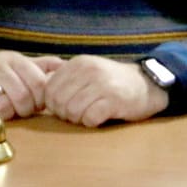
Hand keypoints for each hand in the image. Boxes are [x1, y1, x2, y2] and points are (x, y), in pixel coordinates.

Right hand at [0, 51, 64, 119]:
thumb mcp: (18, 63)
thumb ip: (43, 65)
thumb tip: (68, 66)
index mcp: (14, 59)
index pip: (39, 82)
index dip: (42, 98)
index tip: (39, 104)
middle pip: (23, 95)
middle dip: (28, 108)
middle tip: (25, 110)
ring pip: (4, 105)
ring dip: (11, 113)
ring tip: (10, 112)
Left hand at [42, 55, 169, 127]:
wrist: (147, 84)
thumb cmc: (113, 82)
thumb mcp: (88, 71)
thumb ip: (66, 79)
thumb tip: (39, 94)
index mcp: (79, 63)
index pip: (48, 89)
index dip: (53, 104)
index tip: (67, 106)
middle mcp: (89, 70)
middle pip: (58, 102)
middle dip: (64, 113)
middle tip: (79, 113)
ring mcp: (102, 84)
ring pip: (71, 112)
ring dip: (78, 119)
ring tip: (90, 114)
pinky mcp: (114, 100)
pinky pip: (89, 119)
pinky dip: (92, 122)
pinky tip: (101, 117)